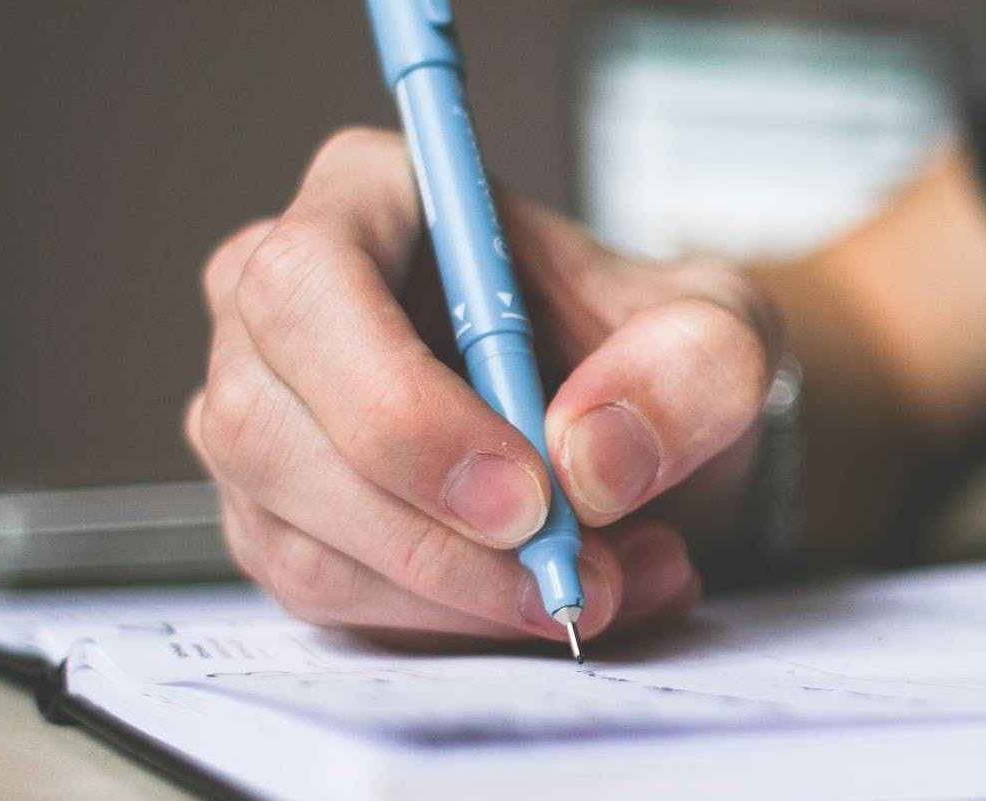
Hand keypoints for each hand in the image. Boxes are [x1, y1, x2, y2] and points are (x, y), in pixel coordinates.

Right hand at [185, 129, 779, 647]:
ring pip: (300, 538)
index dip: (400, 405)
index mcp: (368, 197)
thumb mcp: (723, 332)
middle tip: (573, 576)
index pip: (309, 287)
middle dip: (435, 535)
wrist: (645, 431)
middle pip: (270, 428)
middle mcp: (280, 303)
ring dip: (462, 595)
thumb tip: (590, 458)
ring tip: (607, 584)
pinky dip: (453, 624)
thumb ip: (689, 368)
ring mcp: (263, 418)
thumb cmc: (654, 351)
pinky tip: (553, 598)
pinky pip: (330, 599)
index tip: (527, 495)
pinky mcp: (280, 521)